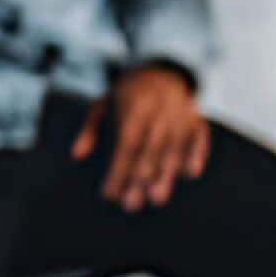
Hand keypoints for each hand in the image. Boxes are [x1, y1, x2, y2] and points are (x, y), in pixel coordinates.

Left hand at [73, 65, 210, 211]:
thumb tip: (76, 155)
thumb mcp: (102, 103)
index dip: (118, 171)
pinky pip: (199, 139)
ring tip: (156, 198)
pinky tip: (189, 174)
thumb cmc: (127, 93)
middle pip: (150, 151)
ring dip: (166, 176)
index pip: (127, 145)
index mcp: (134, 107)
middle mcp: (160, 112)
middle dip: (140, 180)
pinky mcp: (198, 119)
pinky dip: (196, 154)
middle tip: (130, 205)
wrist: (163, 70)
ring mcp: (182, 115)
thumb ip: (89, 129)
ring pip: (174, 149)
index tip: (109, 194)